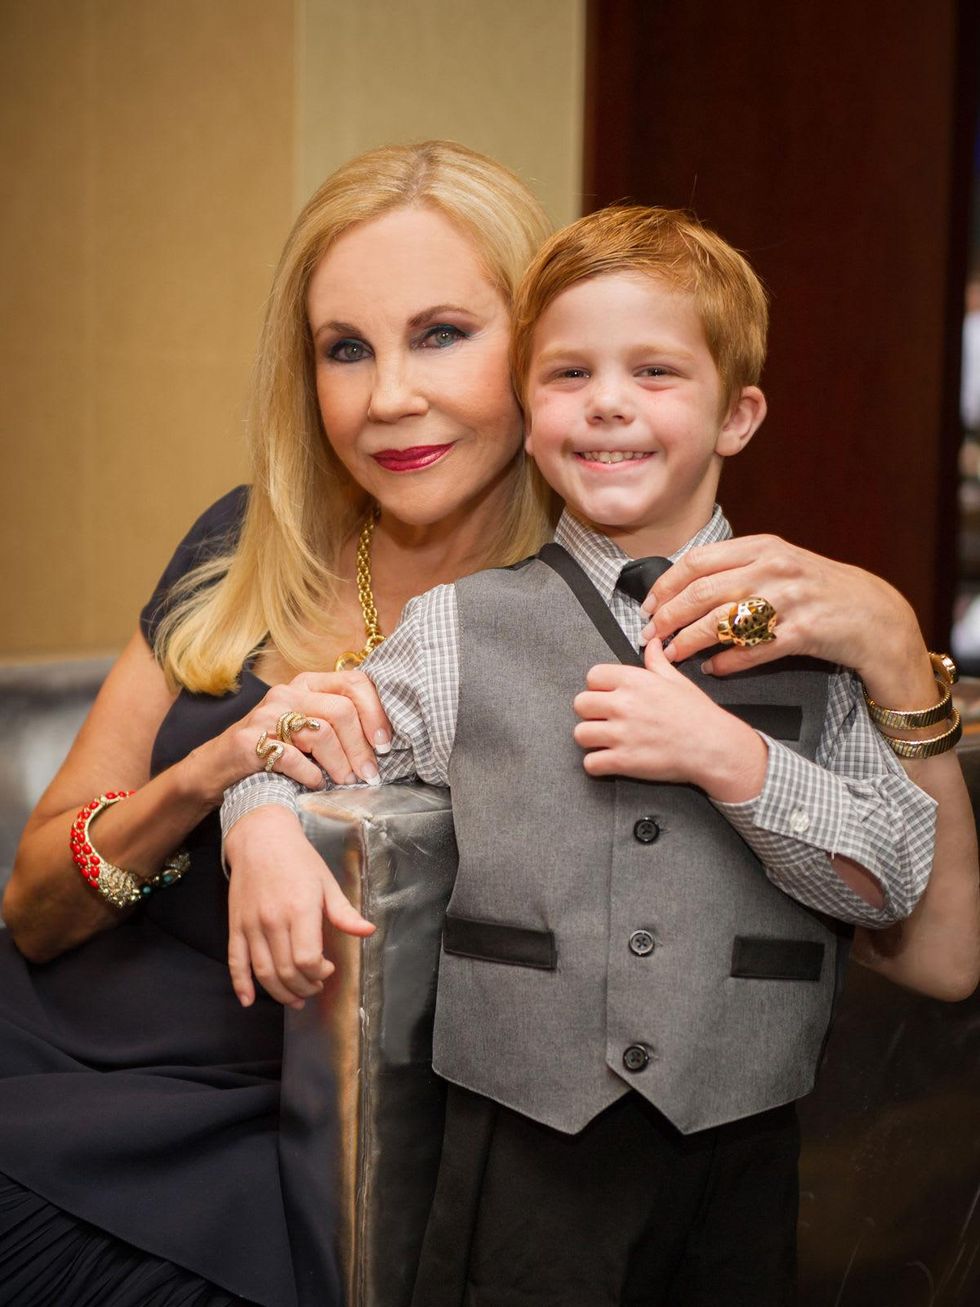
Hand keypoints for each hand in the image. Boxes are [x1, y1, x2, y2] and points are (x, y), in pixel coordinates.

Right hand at [192, 669, 392, 803]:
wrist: (220, 765)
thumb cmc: (274, 747)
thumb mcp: (307, 724)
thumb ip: (339, 720)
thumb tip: (383, 740)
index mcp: (307, 683)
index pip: (354, 682)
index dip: (376, 712)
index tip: (385, 743)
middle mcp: (287, 693)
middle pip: (341, 711)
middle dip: (361, 747)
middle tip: (369, 774)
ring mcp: (266, 715)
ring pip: (321, 733)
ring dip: (340, 764)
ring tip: (346, 782)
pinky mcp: (250, 741)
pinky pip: (293, 758)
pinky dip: (311, 775)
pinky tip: (316, 784)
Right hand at [226, 806, 374, 1007]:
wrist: (260, 838)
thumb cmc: (298, 859)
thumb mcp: (327, 882)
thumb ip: (344, 913)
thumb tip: (368, 932)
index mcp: (300, 909)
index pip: (307, 959)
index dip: (319, 973)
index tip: (328, 969)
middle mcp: (273, 921)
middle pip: (286, 970)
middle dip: (304, 987)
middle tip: (315, 988)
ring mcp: (251, 925)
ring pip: (263, 972)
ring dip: (280, 992)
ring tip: (294, 999)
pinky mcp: (235, 926)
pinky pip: (235, 961)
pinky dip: (240, 984)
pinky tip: (248, 1000)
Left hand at [572, 638, 766, 800]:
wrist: (714, 747)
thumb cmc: (698, 714)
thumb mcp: (676, 680)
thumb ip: (656, 661)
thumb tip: (651, 642)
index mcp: (634, 681)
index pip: (592, 676)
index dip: (598, 687)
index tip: (608, 696)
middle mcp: (623, 704)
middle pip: (580, 704)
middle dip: (590, 713)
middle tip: (606, 720)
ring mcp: (621, 734)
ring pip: (579, 734)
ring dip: (591, 739)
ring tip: (606, 741)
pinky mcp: (623, 761)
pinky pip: (590, 764)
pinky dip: (597, 765)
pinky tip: (610, 760)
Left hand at [640, 535, 925, 687]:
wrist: (874, 614)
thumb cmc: (820, 591)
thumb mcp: (780, 564)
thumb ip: (738, 567)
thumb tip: (684, 587)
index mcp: (762, 547)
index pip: (696, 562)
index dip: (665, 586)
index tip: (646, 607)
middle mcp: (773, 568)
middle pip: (701, 592)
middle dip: (668, 617)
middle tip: (649, 636)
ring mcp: (789, 600)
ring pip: (722, 621)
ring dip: (689, 641)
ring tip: (672, 655)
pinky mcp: (803, 632)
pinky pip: (753, 650)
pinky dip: (728, 662)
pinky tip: (714, 668)